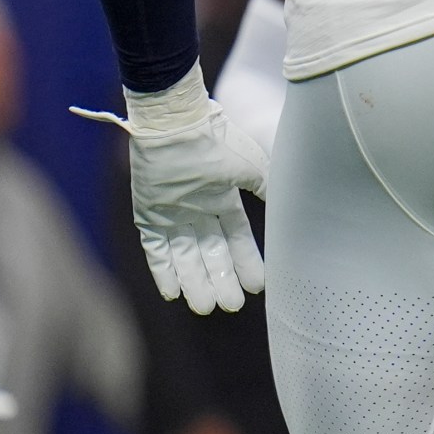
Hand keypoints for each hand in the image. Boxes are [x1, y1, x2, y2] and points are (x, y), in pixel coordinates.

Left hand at [74, 66, 268, 313]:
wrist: (176, 125)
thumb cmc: (217, 141)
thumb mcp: (250, 165)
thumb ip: (265, 188)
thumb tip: (286, 207)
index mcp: (223, 197)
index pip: (237, 237)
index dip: (247, 261)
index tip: (258, 286)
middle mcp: (198, 209)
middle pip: (211, 253)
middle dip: (221, 279)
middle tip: (231, 306)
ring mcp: (172, 213)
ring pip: (186, 256)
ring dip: (195, 281)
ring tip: (205, 308)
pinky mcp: (148, 214)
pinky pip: (156, 250)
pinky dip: (164, 270)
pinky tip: (174, 292)